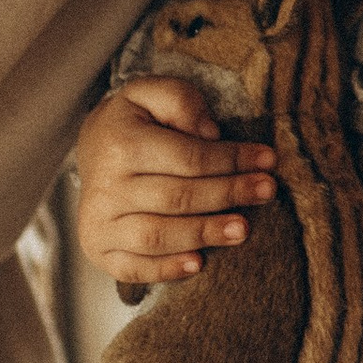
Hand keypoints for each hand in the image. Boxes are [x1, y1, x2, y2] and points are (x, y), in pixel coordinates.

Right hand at [77, 77, 275, 288]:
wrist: (94, 150)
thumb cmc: (134, 122)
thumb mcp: (151, 93)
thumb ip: (180, 100)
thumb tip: (209, 133)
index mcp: (120, 144)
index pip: (188, 157)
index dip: (232, 160)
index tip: (267, 160)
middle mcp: (105, 187)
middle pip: (178, 197)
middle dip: (228, 194)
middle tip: (266, 191)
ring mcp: (98, 222)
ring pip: (158, 236)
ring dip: (205, 234)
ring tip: (243, 229)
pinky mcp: (98, 249)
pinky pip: (132, 268)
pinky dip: (166, 269)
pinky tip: (199, 263)